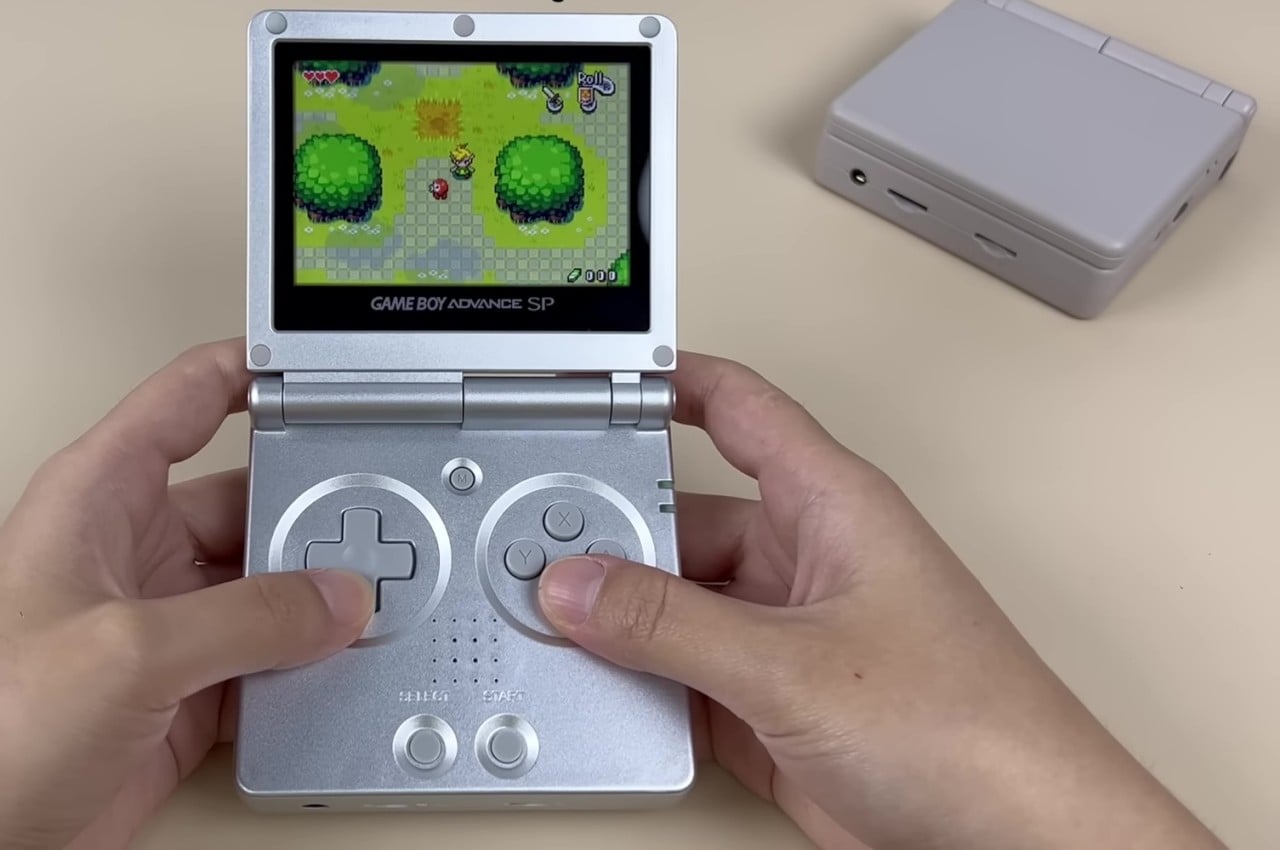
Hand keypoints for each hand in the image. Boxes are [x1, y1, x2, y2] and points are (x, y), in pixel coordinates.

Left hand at [0, 340, 373, 849]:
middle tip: (371, 527)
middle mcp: (137, 552)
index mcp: (101, 499)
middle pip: (251, 500)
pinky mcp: (187, 689)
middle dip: (313, 516)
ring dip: (315, 602)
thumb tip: (338, 600)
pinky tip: (333, 667)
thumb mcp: (128, 651)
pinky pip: (270, 658)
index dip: (254, 372)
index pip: (188, 400)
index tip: (323, 370)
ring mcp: (166, 623)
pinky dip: (307, 665)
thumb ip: (248, 618)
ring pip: (269, 587)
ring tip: (363, 607)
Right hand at [537, 353, 1223, 849]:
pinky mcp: (774, 701)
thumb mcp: (792, 665)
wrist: (1010, 839)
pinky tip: (609, 687)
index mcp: (830, 505)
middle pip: (686, 517)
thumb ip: (672, 625)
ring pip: (680, 602)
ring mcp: (786, 634)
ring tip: (563, 627)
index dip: (670, 381)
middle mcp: (805, 559)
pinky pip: (687, 671)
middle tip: (544, 548)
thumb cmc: (968, 727)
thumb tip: (581, 587)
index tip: (599, 378)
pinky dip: (645, 681)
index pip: (738, 409)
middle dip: (617, 533)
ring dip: (628, 620)